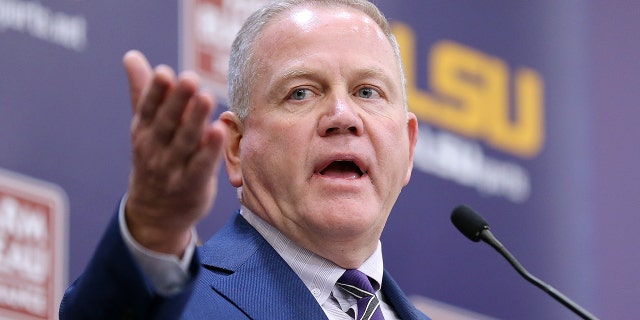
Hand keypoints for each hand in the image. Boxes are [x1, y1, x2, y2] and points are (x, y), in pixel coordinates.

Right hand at [122, 50, 226, 255]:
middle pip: (166, 123)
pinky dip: (210, 151)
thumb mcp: (145, 127)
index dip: (155, 92)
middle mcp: (154, 150)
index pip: (147, 109)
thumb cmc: (155, 159)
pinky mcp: (192, 185)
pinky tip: (219, 131)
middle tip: (189, 78)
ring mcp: (172, 170)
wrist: (156, 213)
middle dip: (177, 101)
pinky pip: (201, 166)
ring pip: (184, 143)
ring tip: (206, 98)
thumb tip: (132, 55)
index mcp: (143, 132)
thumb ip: (143, 92)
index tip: (164, 73)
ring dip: (195, 121)